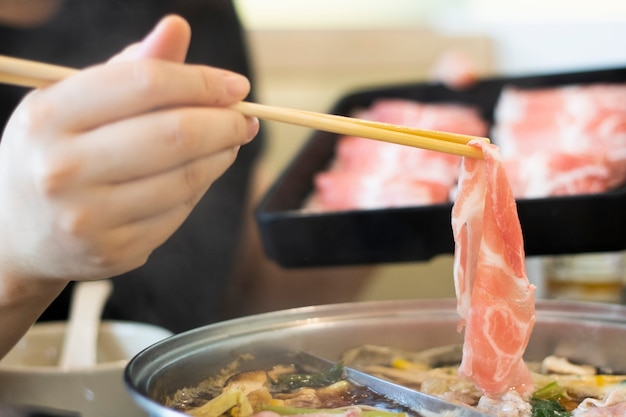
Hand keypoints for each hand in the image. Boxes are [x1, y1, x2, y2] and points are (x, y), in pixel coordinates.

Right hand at [0, 15, 258, 283]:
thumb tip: (177, 29)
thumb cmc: (57, 152)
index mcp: (50, 116)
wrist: (20, 233)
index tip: (237, 86)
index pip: (145, 83)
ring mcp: (87, 217)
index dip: (202, 82)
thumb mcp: (76, 102)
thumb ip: (130, 68)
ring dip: (221, 156)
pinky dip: (199, 188)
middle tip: (246, 118)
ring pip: (185, 179)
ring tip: (229, 143)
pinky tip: (200, 174)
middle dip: (225, 123)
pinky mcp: (113, 251)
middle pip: (175, 135)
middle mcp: (62, 169)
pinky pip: (178, 213)